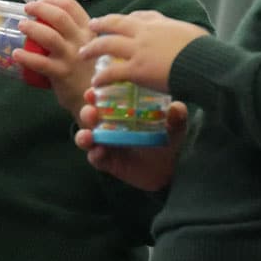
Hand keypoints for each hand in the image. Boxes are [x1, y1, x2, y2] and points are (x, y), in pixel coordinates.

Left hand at [13, 0, 95, 118]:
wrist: (93, 98)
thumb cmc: (86, 69)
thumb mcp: (88, 45)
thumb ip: (75, 32)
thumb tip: (47, 16)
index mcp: (87, 31)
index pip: (71, 6)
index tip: (40, 1)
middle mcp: (82, 41)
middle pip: (60, 16)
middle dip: (40, 8)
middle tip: (27, 9)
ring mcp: (72, 57)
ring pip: (49, 36)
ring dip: (32, 28)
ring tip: (21, 25)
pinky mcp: (62, 74)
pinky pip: (40, 63)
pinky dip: (26, 57)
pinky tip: (17, 54)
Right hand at [74, 92, 188, 190]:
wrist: (170, 169)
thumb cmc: (168, 140)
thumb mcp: (175, 125)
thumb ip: (177, 115)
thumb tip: (175, 108)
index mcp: (121, 112)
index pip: (103, 99)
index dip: (95, 93)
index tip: (93, 91)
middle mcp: (109, 126)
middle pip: (90, 116)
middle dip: (87, 112)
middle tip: (92, 112)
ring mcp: (106, 144)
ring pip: (86, 137)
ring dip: (84, 135)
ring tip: (89, 136)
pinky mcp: (107, 162)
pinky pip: (94, 158)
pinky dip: (94, 154)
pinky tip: (100, 152)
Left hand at [80, 11, 209, 91]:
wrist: (204, 64)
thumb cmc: (204, 51)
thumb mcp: (191, 32)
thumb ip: (179, 31)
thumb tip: (181, 33)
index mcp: (158, 24)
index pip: (137, 16)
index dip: (123, 18)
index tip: (114, 21)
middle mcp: (144, 33)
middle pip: (115, 24)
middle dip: (101, 25)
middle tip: (91, 27)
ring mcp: (138, 50)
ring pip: (107, 45)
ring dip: (92, 48)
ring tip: (82, 53)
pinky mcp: (137, 70)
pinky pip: (113, 72)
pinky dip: (102, 77)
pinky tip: (95, 83)